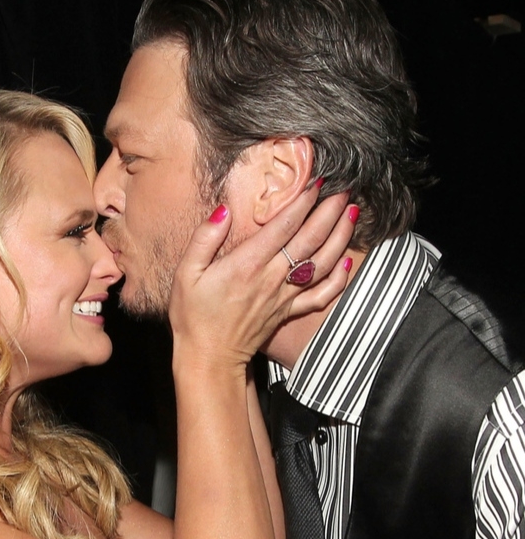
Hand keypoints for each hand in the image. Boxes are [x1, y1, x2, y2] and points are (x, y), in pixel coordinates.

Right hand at [169, 187, 353, 371]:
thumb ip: (205, 238)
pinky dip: (338, 280)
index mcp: (248, 263)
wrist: (208, 357)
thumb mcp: (187, 273)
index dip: (303, 201)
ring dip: (341, 237)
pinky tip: (347, 263)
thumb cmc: (192, 315)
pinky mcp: (288, 312)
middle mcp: (272, 278)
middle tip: (344, 190)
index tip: (317, 182)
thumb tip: (224, 210)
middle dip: (330, 211)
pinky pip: (321, 296)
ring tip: (352, 214)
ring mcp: (284, 296)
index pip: (284, 225)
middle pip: (310, 239)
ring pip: (322, 263)